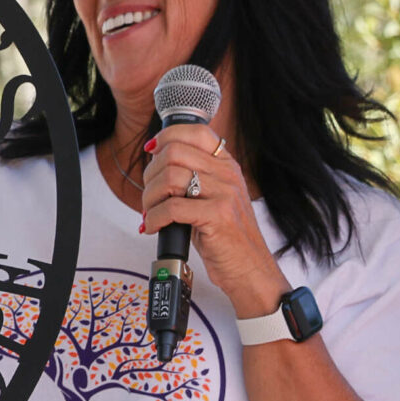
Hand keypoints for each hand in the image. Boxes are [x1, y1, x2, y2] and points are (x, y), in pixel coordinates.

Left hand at [138, 125, 286, 318]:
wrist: (250, 268)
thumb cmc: (224, 236)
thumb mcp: (212, 198)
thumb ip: (192, 177)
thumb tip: (155, 163)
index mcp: (226, 166)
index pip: (196, 132)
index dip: (167, 136)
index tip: (151, 150)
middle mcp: (227, 174)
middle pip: (174, 153)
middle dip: (150, 175)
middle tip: (150, 196)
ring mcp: (225, 193)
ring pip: (170, 178)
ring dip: (149, 198)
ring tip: (151, 213)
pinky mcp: (218, 215)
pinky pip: (171, 208)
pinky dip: (153, 219)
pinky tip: (153, 227)